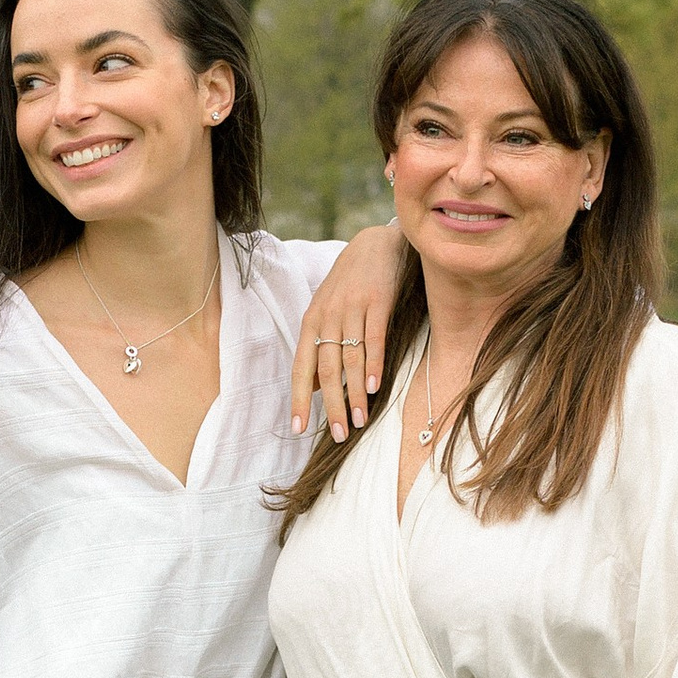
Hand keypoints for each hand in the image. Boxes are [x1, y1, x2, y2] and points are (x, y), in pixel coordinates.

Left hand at [289, 221, 402, 439]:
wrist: (376, 244)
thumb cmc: (349, 284)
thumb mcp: (326, 312)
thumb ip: (318, 347)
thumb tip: (310, 387)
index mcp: (311, 322)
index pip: (301, 367)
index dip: (299, 399)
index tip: (300, 428)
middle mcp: (328, 317)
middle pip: (327, 370)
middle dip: (332, 406)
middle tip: (340, 434)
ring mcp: (352, 309)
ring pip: (350, 360)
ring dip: (355, 395)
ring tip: (361, 420)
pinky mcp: (378, 302)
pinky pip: (374, 340)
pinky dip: (374, 365)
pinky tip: (374, 387)